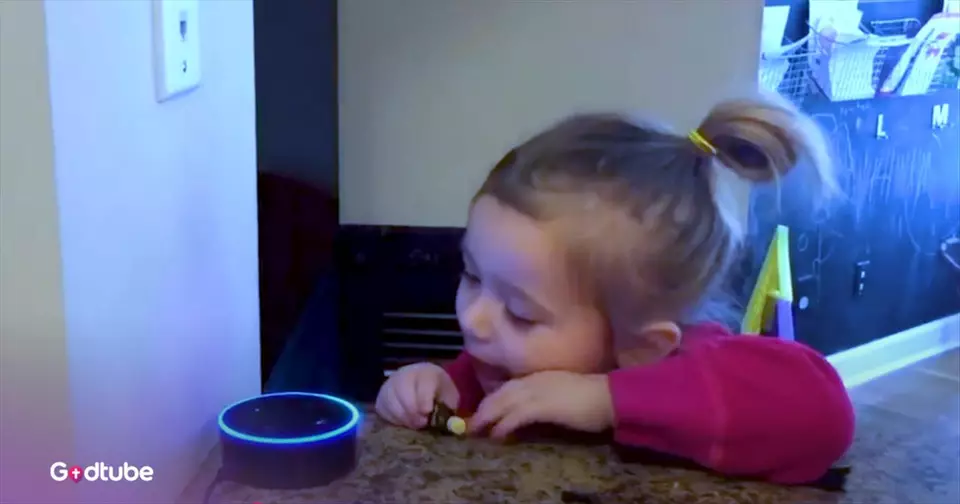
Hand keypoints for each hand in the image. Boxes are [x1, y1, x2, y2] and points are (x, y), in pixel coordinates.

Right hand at [375, 362, 459, 429]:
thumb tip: (447, 425)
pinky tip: (403, 422)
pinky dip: (392, 418)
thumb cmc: (439, 393)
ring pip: (390, 400)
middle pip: (403, 390)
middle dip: (412, 411)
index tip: (427, 413)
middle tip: (421, 423)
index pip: (422, 383)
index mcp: (427, 372)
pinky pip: (382, 408)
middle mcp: (405, 374)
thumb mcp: (450, 397)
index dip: (424, 399)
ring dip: (402, 417)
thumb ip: (448, 408)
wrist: (424, 383)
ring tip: (413, 424)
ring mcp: (390, 384)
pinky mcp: (381, 396)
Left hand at [468, 371, 613, 438]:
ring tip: (476, 430)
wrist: (609, 397)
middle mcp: (535, 380)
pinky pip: (517, 415)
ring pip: (504, 402)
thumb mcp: (562, 393)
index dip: (494, 398)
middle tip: (472, 423)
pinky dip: (504, 424)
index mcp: (540, 376)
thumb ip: (545, 397)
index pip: (509, 386)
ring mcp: (538, 391)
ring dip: (488, 416)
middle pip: (501, 393)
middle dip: (484, 408)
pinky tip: (497, 434)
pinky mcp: (543, 406)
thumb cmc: (592, 397)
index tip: (483, 410)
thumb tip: (531, 411)